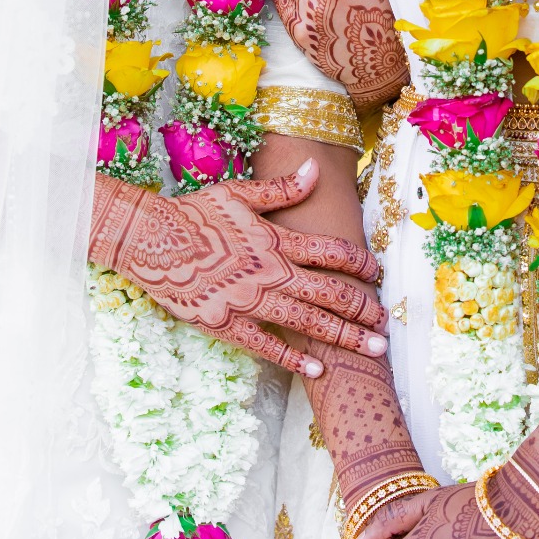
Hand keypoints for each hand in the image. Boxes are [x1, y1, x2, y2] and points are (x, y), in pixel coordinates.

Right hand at [90, 160, 387, 378]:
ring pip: (309, 322)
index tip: (379, 274)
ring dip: (345, 336)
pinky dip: (294, 358)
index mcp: (277, 240)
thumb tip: (315, 169)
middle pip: (330, 293)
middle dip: (363, 309)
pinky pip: (268, 345)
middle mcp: (271, 272)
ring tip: (373, 350)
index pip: (332, 252)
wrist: (152, 241)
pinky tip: (317, 369)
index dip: (361, 263)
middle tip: (387, 325)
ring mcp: (251, 301)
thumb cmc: (194, 214)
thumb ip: (281, 188)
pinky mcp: (228, 324)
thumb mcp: (239, 193)